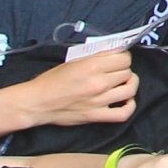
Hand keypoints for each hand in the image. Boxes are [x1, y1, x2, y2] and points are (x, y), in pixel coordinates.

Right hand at [0, 50, 137, 128]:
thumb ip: (95, 56)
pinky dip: (129, 106)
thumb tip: (115, 51)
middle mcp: (98, 83)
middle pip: (127, 72)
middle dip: (123, 70)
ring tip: (123, 83)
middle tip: (116, 71)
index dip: (123, 57)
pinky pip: (123, 113)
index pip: (124, 58)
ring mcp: (99, 101)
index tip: (118, 59)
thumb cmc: (52, 81)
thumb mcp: (73, 61)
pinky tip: (125, 100)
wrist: (38, 102)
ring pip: (129, 90)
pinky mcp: (96, 116)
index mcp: (91, 66)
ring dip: (129, 85)